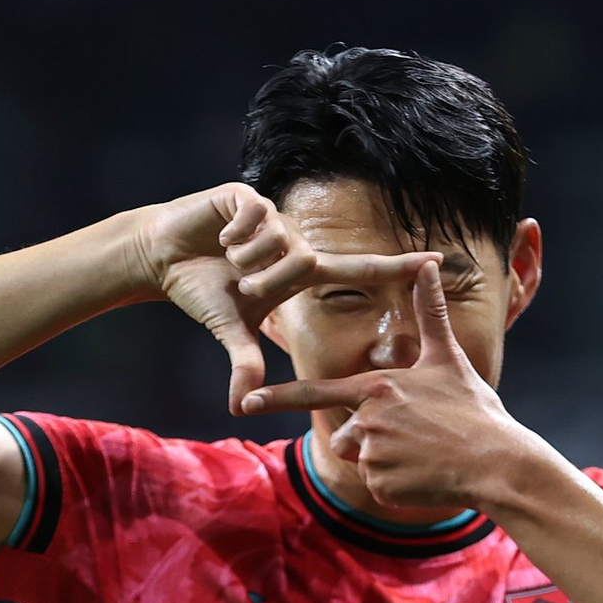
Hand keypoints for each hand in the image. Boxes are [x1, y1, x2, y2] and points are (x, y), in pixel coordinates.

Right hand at [134, 183, 440, 414]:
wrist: (163, 257)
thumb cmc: (204, 291)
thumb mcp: (229, 329)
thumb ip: (244, 362)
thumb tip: (240, 406)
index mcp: (303, 271)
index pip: (361, 269)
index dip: (398, 268)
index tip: (439, 261)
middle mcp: (296, 241)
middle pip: (304, 263)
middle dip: (265, 283)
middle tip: (242, 285)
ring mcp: (274, 216)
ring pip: (278, 241)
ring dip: (245, 259)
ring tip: (228, 257)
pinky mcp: (248, 196)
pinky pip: (254, 218)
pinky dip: (232, 235)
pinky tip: (219, 235)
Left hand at [242, 260, 531, 508]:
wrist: (495, 463)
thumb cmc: (473, 410)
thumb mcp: (448, 359)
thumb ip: (430, 313)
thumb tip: (428, 263)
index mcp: (377, 388)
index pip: (315, 392)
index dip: (277, 397)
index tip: (246, 402)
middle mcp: (367, 421)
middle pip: (345, 433)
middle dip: (371, 437)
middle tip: (415, 436)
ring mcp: (373, 455)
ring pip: (361, 459)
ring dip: (386, 460)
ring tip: (423, 453)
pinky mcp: (381, 485)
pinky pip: (377, 484)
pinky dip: (397, 483)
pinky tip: (425, 474)